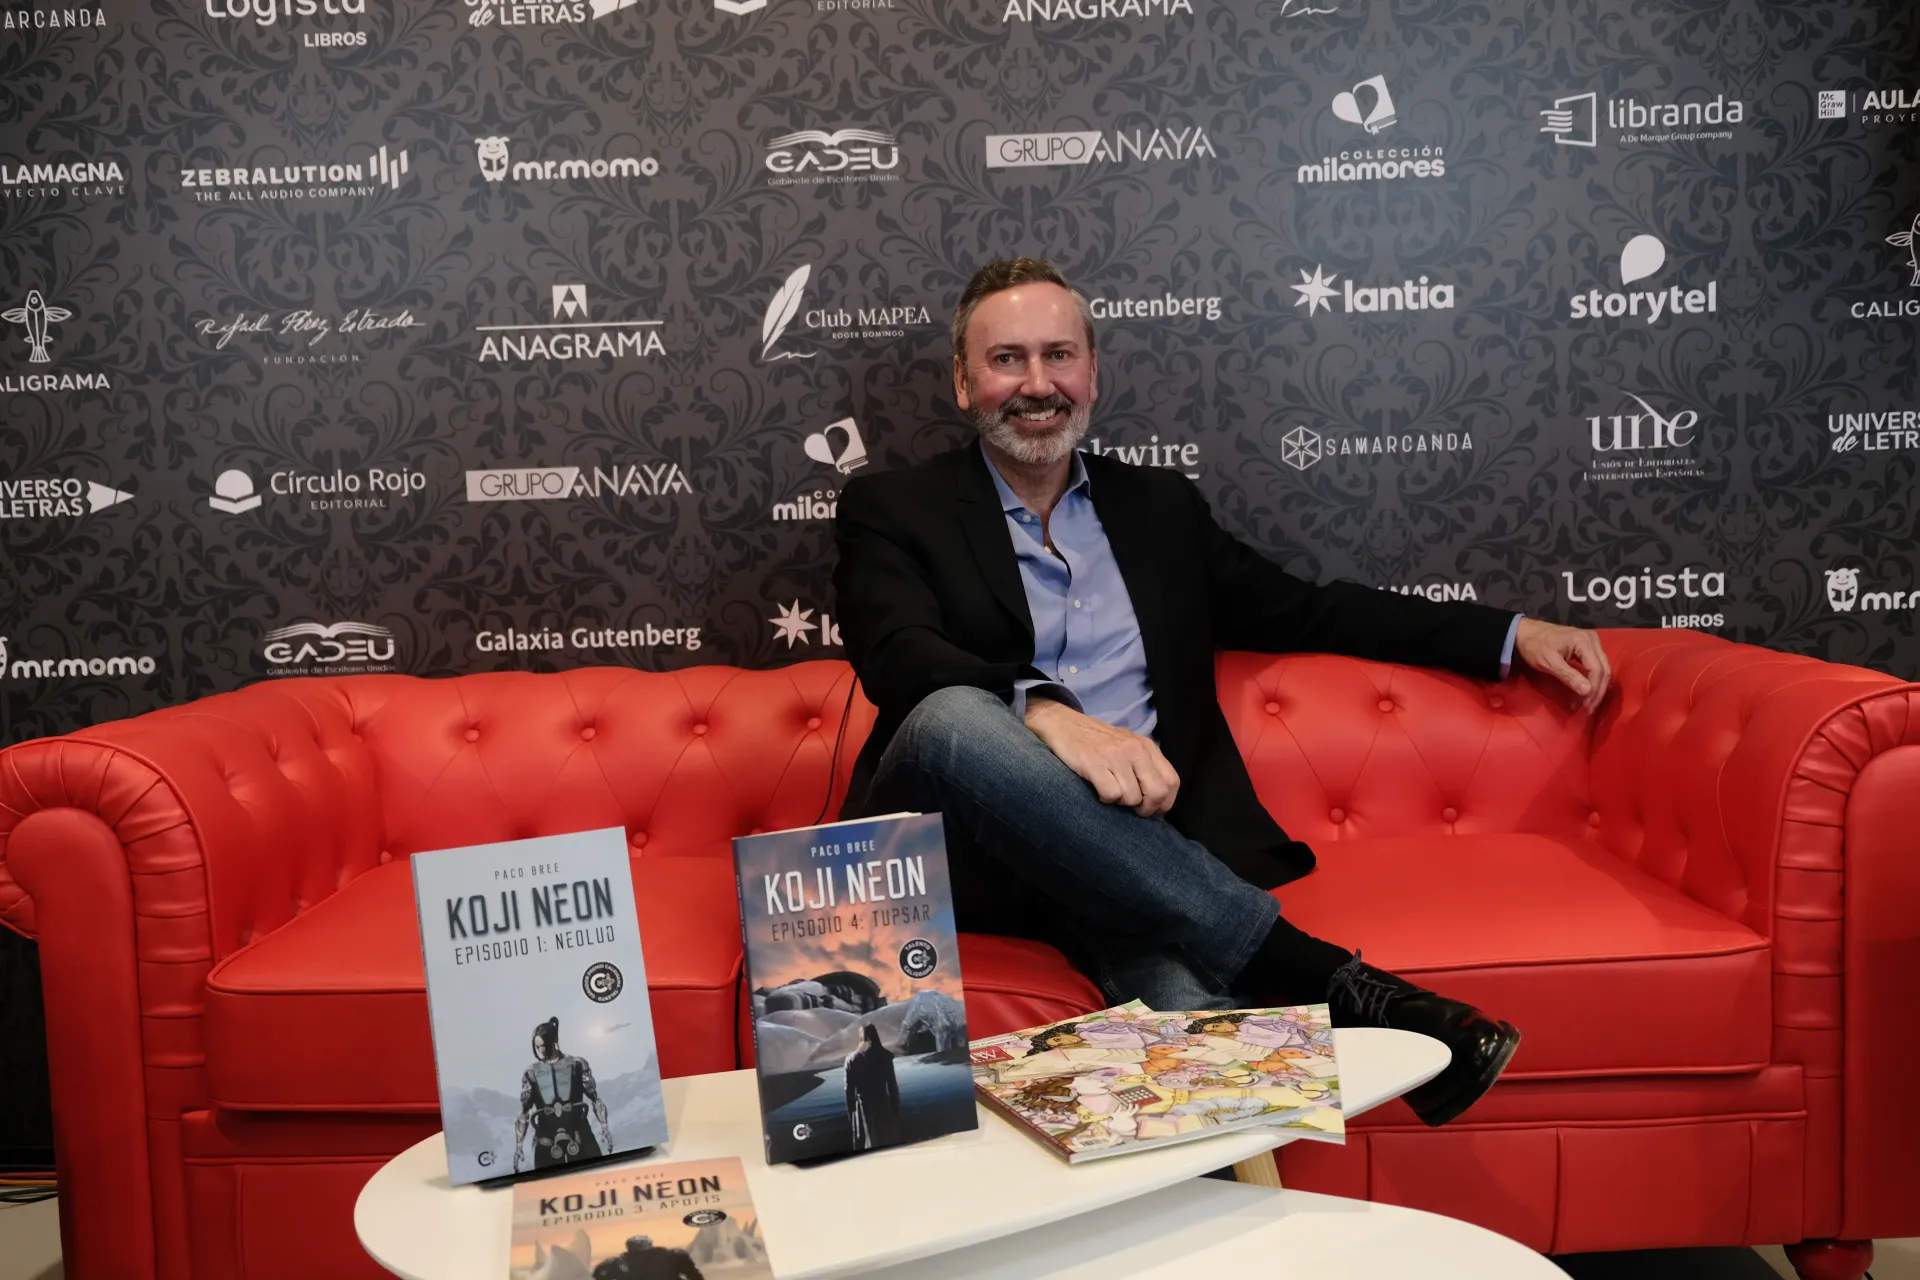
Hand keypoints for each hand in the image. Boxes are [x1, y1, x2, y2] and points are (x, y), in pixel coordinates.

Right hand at [1023, 697, 1180, 816]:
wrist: (1063, 724)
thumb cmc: (1096, 740)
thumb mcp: (1127, 745)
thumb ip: (1144, 764)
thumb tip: (1158, 798)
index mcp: (1146, 746)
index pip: (1172, 781)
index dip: (1165, 802)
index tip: (1152, 810)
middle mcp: (1135, 750)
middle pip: (1157, 792)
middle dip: (1147, 809)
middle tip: (1134, 810)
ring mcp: (1115, 756)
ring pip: (1132, 798)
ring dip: (1122, 804)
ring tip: (1111, 793)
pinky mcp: (1095, 764)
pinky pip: (1111, 795)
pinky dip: (1106, 800)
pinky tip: (1099, 791)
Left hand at [1513, 618, 1611, 712]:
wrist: (1525, 632)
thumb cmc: (1535, 646)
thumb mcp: (1549, 663)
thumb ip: (1569, 676)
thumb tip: (1588, 691)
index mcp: (1585, 641)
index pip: (1597, 669)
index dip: (1595, 689)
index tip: (1587, 706)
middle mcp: (1592, 640)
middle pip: (1604, 669)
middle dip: (1598, 691)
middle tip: (1589, 708)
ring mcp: (1591, 642)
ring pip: (1602, 668)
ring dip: (1596, 687)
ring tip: (1587, 703)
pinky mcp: (1587, 647)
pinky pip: (1595, 665)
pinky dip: (1592, 679)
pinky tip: (1585, 691)